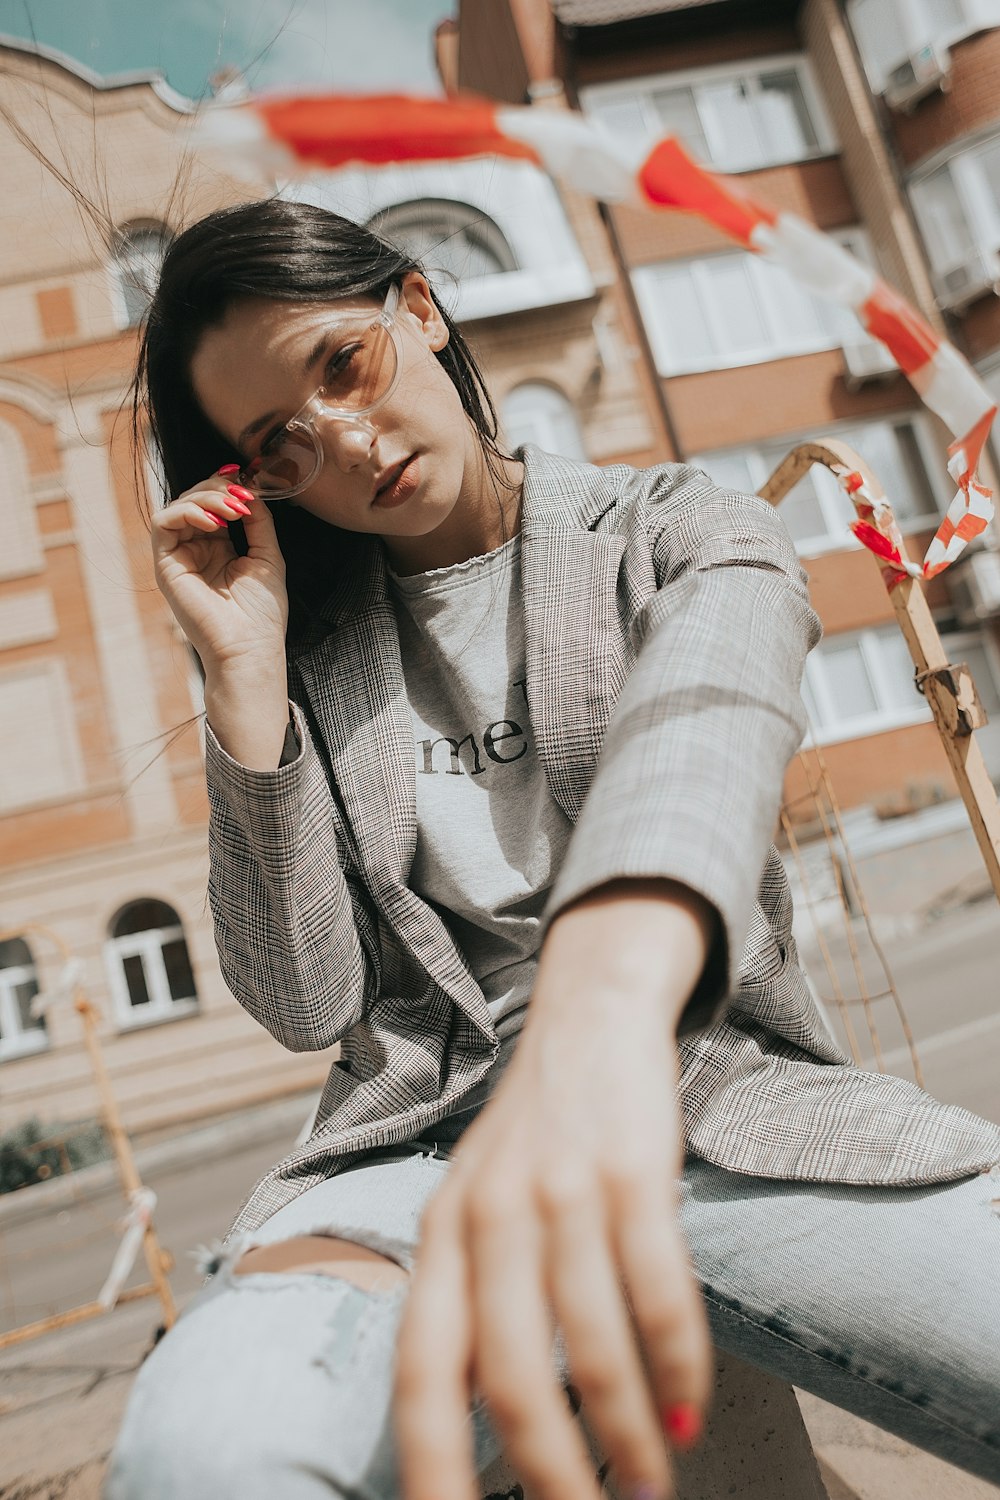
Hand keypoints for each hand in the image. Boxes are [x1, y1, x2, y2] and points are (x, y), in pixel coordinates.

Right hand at [150, 468, 288, 673]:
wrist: (250, 650)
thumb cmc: (262, 614)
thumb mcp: (267, 556)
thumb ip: (259, 522)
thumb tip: (249, 488)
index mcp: (219, 549)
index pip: (214, 504)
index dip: (226, 486)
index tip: (247, 477)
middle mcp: (195, 551)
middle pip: (194, 499)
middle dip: (218, 488)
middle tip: (242, 495)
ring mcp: (179, 558)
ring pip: (178, 505)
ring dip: (206, 498)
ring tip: (234, 510)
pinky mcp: (166, 566)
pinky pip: (163, 523)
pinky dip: (187, 512)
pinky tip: (215, 523)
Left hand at [395, 885, 712, 1499]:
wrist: (589, 1015)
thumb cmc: (533, 1136)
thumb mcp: (473, 1209)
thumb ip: (468, 1303)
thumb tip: (478, 1427)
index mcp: (440, 1237)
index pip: (422, 1376)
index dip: (433, 1468)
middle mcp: (489, 1218)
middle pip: (511, 1376)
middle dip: (551, 1472)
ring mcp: (562, 1192)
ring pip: (592, 1344)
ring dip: (626, 1433)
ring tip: (647, 1489)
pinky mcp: (632, 1171)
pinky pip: (658, 1290)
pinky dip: (678, 1364)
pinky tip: (686, 1410)